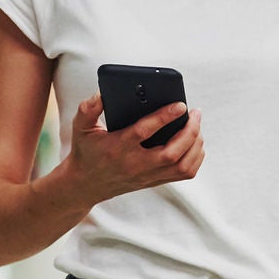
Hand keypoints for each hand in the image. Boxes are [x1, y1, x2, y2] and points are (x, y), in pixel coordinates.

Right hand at [60, 94, 204, 205]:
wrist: (85, 185)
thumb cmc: (86, 151)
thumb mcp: (81, 128)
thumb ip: (88, 109)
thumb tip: (102, 94)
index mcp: (118, 148)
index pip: (143, 132)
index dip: (164, 117)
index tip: (180, 105)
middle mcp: (135, 164)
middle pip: (171, 153)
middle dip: (190, 132)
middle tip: (195, 112)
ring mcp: (147, 175)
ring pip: (182, 165)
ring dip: (195, 144)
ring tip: (196, 125)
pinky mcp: (155, 181)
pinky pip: (184, 173)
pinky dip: (196, 157)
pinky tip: (195, 141)